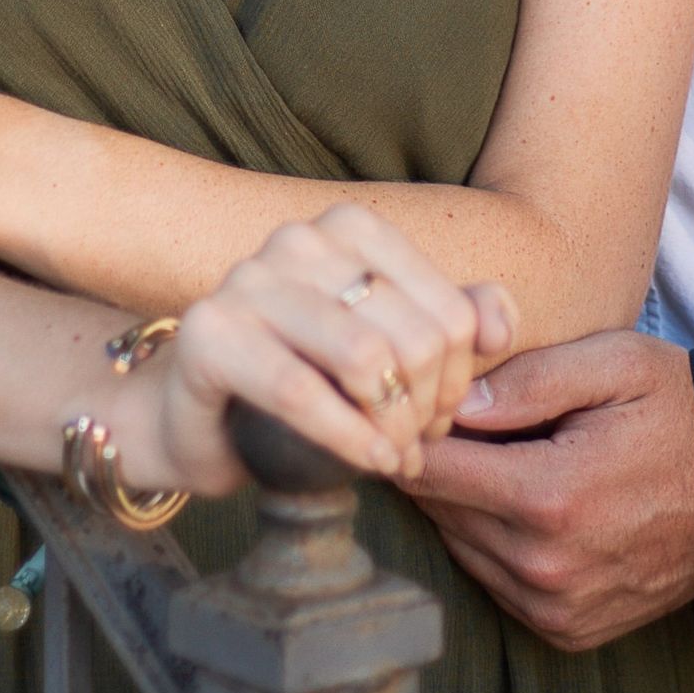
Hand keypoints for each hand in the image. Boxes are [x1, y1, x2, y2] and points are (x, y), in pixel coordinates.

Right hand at [125, 201, 518, 496]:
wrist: (193, 417)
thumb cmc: (302, 379)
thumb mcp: (387, 349)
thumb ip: (453, 324)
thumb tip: (500, 324)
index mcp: (349, 227)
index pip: (451, 310)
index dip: (460, 380)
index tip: (439, 416)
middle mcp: (299, 239)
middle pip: (417, 337)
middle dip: (428, 410)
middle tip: (415, 445)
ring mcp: (249, 279)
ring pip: (367, 359)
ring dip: (394, 429)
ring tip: (393, 458)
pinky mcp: (210, 332)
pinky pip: (302, 392)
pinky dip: (349, 439)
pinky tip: (368, 465)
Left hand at [409, 329, 693, 650]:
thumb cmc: (681, 410)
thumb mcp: (615, 364)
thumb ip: (530, 379)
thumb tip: (457, 404)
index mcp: (550, 497)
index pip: (430, 472)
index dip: (410, 432)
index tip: (413, 401)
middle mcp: (545, 568)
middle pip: (438, 514)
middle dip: (432, 465)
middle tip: (449, 419)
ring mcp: (558, 610)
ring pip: (460, 552)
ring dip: (461, 507)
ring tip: (491, 457)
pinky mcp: (569, 632)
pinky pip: (495, 586)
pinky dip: (492, 546)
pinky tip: (521, 504)